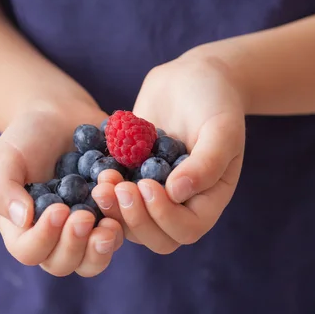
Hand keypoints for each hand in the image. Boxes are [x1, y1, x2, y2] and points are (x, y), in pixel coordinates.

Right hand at [0, 102, 122, 276]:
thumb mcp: (5, 158)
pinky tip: (125, 195)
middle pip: (65, 264)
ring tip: (109, 220)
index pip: (30, 252)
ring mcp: (87, 229)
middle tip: (85, 216)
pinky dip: (126, 220)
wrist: (60, 115)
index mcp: (24, 229)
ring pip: (95, 259)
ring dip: (103, 244)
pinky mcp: (113, 215)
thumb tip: (22, 220)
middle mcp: (55, 237)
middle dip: (76, 246)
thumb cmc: (26, 138)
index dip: (45, 238)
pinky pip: (124, 232)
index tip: (58, 209)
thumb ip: (3, 190)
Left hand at [92, 55, 245, 253]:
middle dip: (132, 217)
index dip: (164, 216)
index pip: (186, 229)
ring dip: (113, 207)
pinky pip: (114, 197)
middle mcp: (181, 204)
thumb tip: (177, 193)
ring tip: (102, 179)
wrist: (191, 77)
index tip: (147, 185)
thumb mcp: (221, 129)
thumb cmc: (215, 100)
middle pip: (156, 236)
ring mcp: (153, 193)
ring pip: (130, 222)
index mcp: (208, 199)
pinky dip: (102, 189)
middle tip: (116, 187)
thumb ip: (206, 163)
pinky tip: (93, 169)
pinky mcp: (131, 177)